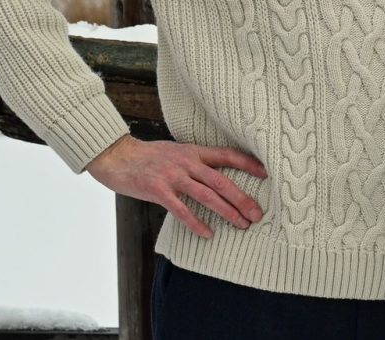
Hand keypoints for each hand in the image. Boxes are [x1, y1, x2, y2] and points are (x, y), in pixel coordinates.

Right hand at [86, 135, 266, 238]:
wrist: (116, 156)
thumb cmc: (148, 156)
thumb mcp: (177, 151)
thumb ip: (196, 161)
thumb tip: (217, 174)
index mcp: (194, 151)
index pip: (228, 155)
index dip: (249, 164)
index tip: (267, 174)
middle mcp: (187, 162)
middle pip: (222, 181)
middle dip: (242, 198)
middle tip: (258, 214)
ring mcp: (173, 176)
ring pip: (207, 196)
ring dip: (227, 211)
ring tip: (241, 224)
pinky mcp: (158, 191)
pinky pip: (181, 210)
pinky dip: (196, 223)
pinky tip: (208, 234)